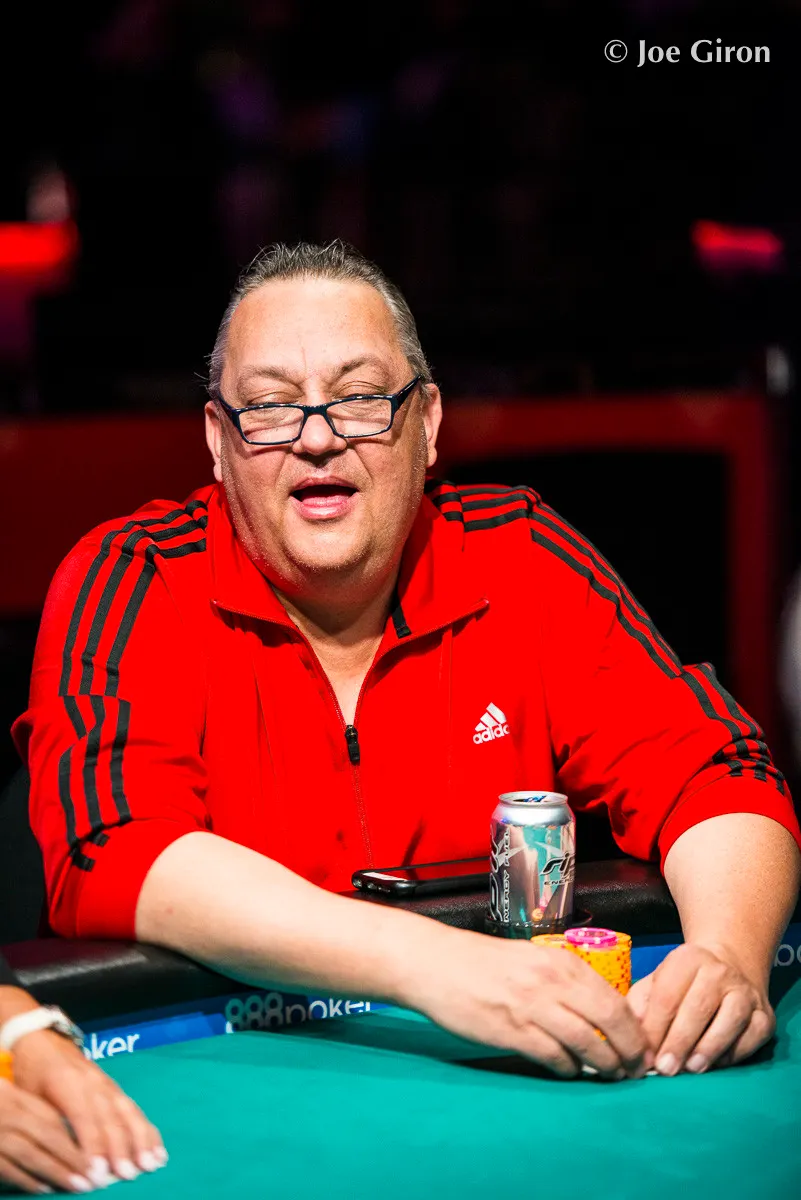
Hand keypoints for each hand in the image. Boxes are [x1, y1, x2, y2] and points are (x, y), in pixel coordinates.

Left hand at [12, 1029, 166, 1184]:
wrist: (46, 1043)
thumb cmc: (33, 1075)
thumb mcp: (31, 1098)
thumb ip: (49, 1125)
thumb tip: (65, 1161)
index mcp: (68, 1083)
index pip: (84, 1118)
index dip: (93, 1147)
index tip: (99, 1173)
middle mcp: (93, 1082)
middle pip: (110, 1118)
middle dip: (121, 1148)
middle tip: (129, 1175)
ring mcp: (108, 1084)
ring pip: (128, 1113)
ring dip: (141, 1140)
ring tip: (151, 1164)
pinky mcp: (116, 1089)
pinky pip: (134, 1110)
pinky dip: (147, 1131)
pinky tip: (157, 1149)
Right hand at [407, 929, 652, 1078]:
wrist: (435, 963)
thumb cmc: (482, 963)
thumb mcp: (531, 960)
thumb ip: (562, 981)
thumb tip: (597, 1012)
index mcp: (560, 962)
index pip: (614, 998)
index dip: (635, 1028)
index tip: (643, 1046)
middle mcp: (552, 981)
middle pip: (610, 1021)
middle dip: (630, 1050)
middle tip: (637, 1069)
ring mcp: (532, 1006)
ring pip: (587, 1042)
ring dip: (605, 1065)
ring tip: (612, 1077)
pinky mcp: (512, 1030)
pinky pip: (553, 1056)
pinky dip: (568, 1068)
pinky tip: (571, 1072)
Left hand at [626, 941, 774, 1075]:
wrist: (728, 967)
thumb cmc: (682, 984)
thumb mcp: (655, 983)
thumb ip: (640, 1006)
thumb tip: (634, 1040)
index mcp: (686, 959)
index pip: (667, 996)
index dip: (654, 1029)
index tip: (645, 1056)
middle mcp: (719, 972)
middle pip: (698, 1008)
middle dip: (679, 1042)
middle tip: (666, 1069)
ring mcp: (745, 992)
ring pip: (730, 1020)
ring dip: (709, 1048)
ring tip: (692, 1069)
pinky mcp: (765, 1015)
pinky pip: (752, 1037)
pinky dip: (735, 1053)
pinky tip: (716, 1064)